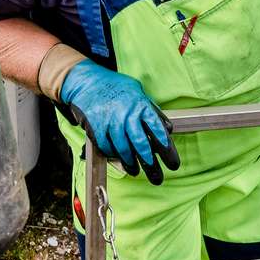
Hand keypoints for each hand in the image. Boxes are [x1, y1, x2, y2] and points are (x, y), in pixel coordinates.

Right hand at [57, 61, 179, 184]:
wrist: (87, 82)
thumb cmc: (115, 87)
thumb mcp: (137, 92)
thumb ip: (151, 110)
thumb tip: (167, 128)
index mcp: (140, 105)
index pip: (157, 129)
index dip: (166, 148)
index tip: (172, 162)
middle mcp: (127, 114)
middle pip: (141, 145)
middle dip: (151, 164)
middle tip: (157, 177)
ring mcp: (111, 122)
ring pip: (124, 150)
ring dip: (131, 164)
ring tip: (136, 170)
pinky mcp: (97, 128)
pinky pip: (107, 148)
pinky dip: (113, 155)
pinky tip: (118, 159)